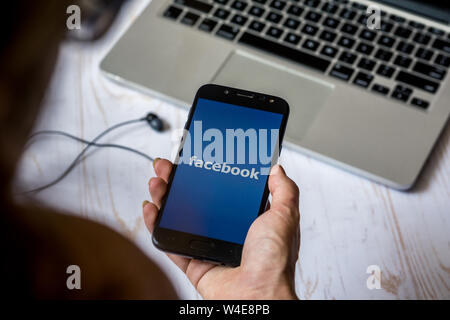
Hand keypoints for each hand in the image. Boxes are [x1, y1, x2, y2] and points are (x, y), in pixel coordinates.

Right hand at [143, 158, 299, 299]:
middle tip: (169, 169)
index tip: (197, 161)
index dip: (207, 175)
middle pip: (196, 201)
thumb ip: (284, 191)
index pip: (222, 191)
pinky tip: (152, 209)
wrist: (257, 296)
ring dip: (165, 198)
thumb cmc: (274, 263)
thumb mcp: (285, 217)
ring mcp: (208, 247)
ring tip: (158, 182)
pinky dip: (156, 225)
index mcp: (248, 221)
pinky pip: (170, 243)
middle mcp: (227, 232)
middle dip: (179, 182)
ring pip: (180, 218)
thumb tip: (278, 170)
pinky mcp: (194, 263)